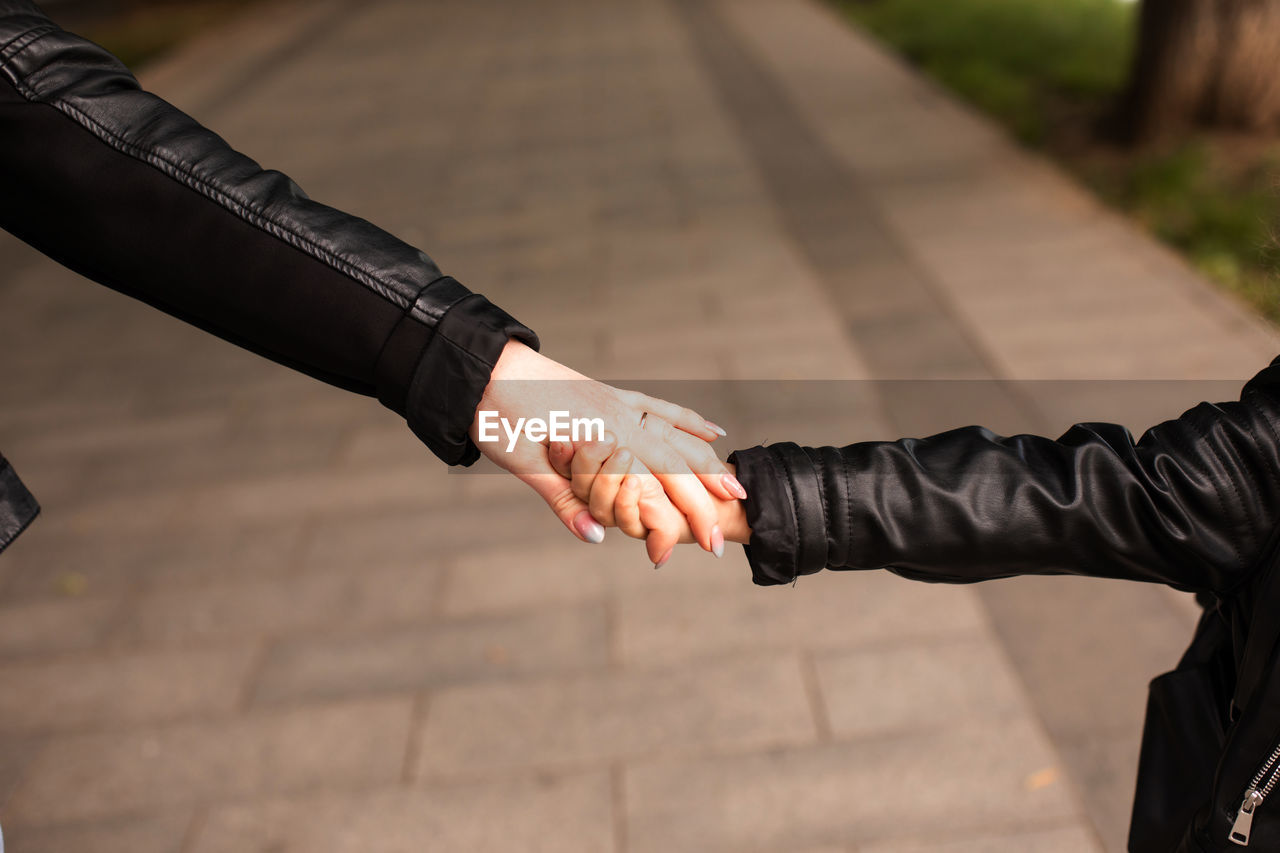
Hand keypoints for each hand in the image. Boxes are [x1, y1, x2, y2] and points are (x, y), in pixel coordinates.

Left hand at [470, 340, 742, 552]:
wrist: (482, 365)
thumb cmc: (497, 416)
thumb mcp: (524, 465)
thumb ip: (564, 502)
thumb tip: (597, 538)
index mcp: (601, 436)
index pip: (657, 483)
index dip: (683, 518)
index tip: (703, 546)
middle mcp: (620, 417)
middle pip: (677, 462)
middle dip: (704, 501)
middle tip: (723, 540)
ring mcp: (619, 403)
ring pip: (677, 435)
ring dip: (708, 464)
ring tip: (736, 488)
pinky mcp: (611, 394)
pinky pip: (661, 408)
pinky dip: (688, 422)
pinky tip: (711, 432)